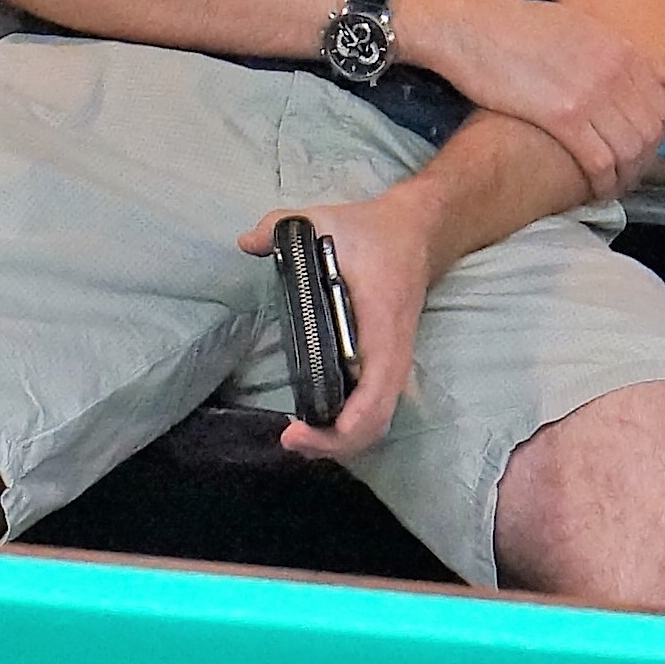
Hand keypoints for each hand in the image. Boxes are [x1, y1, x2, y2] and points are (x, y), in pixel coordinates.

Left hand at [238, 188, 436, 459]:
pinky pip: (374, 407)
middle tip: (290, 441)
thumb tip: (245, 242)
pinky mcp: (389, 363)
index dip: (338, 428)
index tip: (295, 428)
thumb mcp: (325, 218)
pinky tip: (318, 420)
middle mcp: (393, 355)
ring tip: (300, 438)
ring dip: (342, 440)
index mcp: (381, 327)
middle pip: (374, 424)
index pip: (372, 396)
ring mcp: (394, 362)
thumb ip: (281, 226)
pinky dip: (349, 424)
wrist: (419, 230)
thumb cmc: (374, 231)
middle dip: (334, 445)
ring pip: (377, 421)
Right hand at [393, 0, 664, 201]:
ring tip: (612, 188)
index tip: (640, 149)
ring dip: (625, 176)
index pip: (661, 102)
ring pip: (630, 150)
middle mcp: (615, 70)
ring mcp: (592, 93)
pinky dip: (603, 183)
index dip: (654, 133)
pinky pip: (600, 161)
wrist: (472, 27)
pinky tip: (594, 192)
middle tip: (627, 175)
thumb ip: (610, 50)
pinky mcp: (564, 117)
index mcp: (621, 47)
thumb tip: (634, 68)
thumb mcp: (576, 25)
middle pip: (650, 130)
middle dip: (643, 160)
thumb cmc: (515, 26)